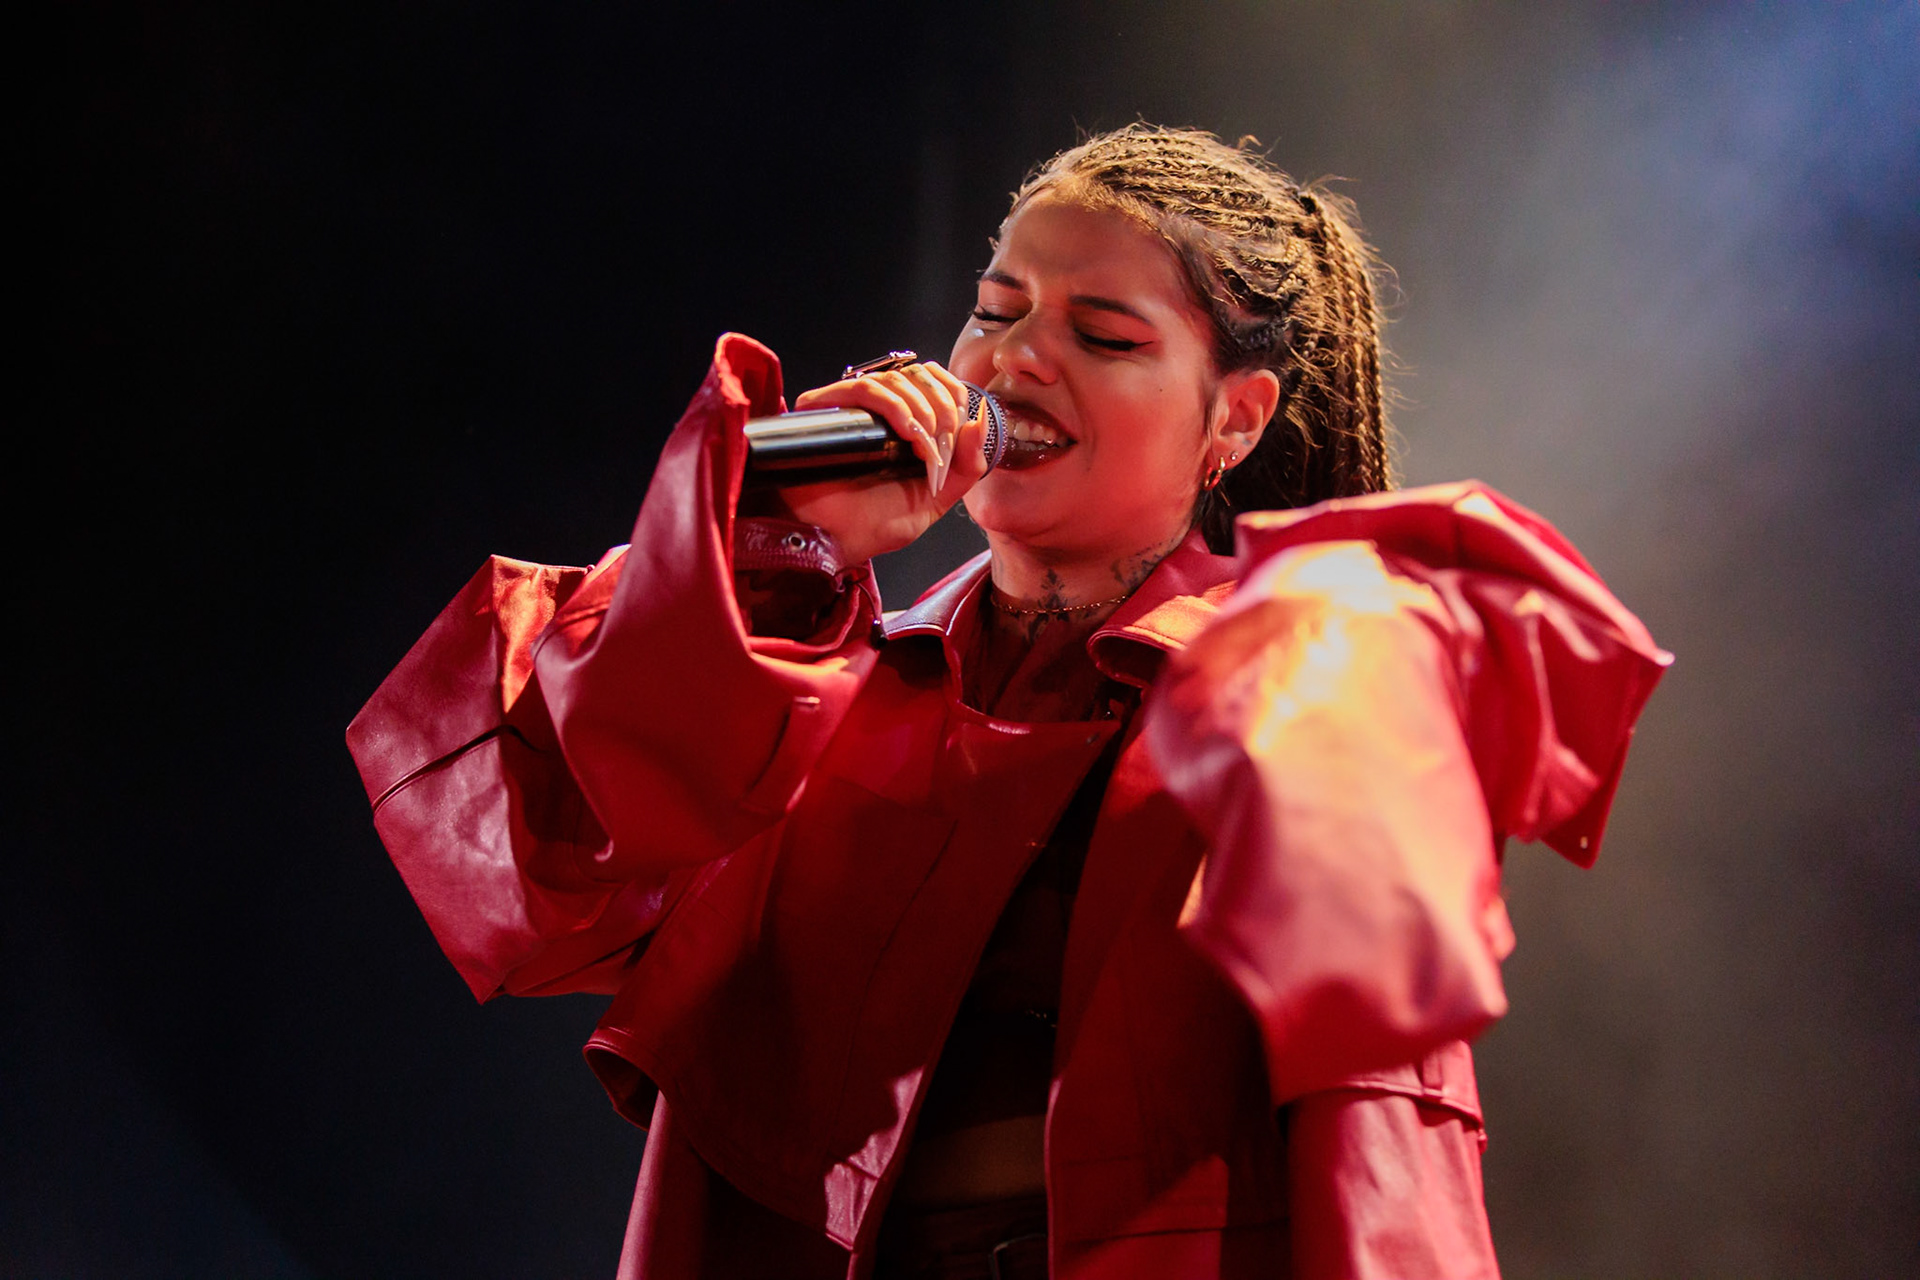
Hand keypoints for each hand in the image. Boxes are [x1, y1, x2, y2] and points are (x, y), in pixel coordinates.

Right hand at [770, 361, 990, 563]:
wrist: (832, 542)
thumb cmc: (874, 524)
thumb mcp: (936, 498)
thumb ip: (966, 466)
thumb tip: (981, 419)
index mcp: (903, 423)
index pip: (935, 381)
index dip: (954, 397)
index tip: (959, 433)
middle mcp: (875, 410)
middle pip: (919, 375)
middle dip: (943, 408)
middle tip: (943, 446)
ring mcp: (848, 407)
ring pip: (895, 379)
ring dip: (922, 410)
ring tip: (924, 447)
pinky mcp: (822, 408)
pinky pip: (863, 387)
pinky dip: (894, 405)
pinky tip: (907, 432)